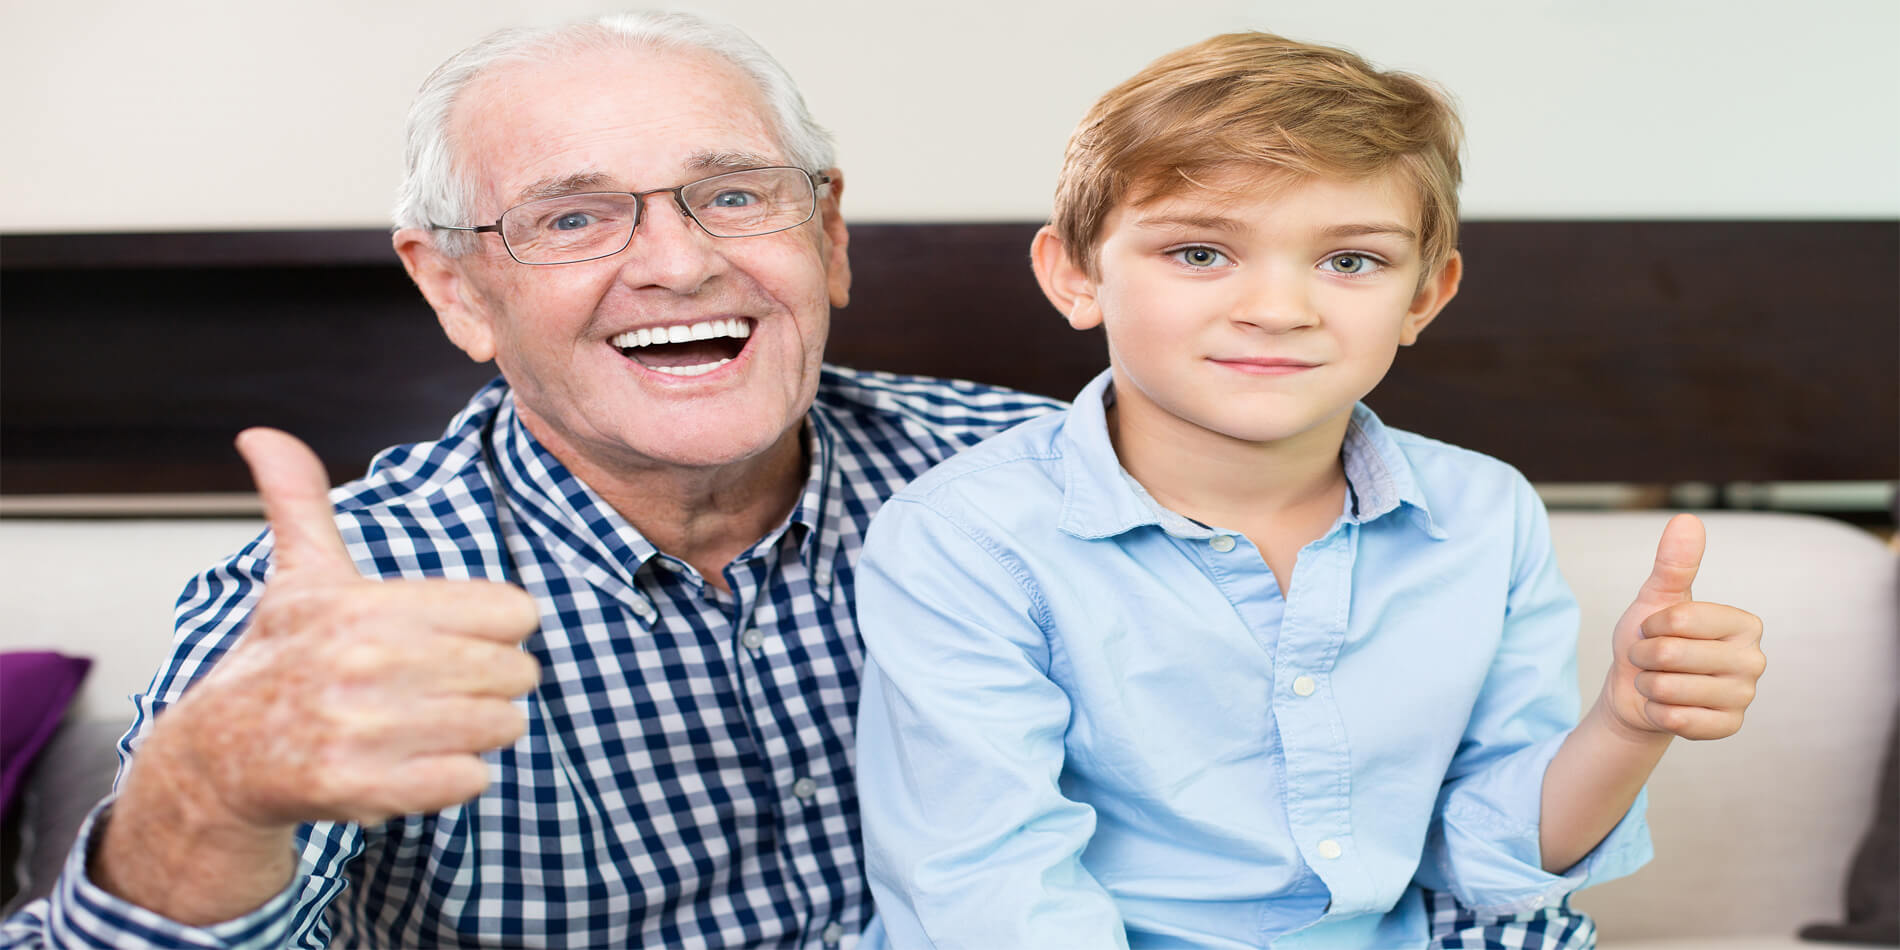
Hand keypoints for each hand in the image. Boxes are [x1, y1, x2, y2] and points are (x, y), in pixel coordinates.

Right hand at [97, 429, 540, 920]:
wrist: (219, 758)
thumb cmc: (279, 659)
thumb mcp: (299, 578)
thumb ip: (299, 502)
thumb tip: (261, 434)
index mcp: (371, 606)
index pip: (514, 612)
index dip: (494, 629)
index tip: (453, 638)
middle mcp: (370, 662)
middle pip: (517, 672)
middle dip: (489, 683)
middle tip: (437, 686)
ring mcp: (368, 729)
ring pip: (502, 726)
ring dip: (474, 731)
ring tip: (422, 723)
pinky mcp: (367, 788)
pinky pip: (472, 779)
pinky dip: (452, 776)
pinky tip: (409, 761)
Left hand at [1599, 513, 1765, 740]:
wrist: (1637, 690)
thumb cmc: (1650, 639)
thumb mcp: (1656, 599)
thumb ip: (1674, 563)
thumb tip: (1688, 519)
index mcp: (1744, 623)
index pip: (1679, 618)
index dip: (1651, 626)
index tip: (1654, 630)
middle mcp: (1755, 659)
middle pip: (1671, 654)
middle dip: (1644, 656)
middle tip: (1651, 659)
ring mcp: (1745, 697)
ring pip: (1669, 689)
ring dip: (1648, 685)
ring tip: (1657, 681)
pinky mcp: (1729, 727)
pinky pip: (1675, 720)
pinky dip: (1657, 712)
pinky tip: (1666, 707)